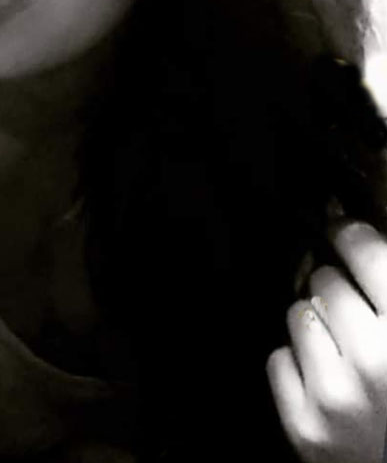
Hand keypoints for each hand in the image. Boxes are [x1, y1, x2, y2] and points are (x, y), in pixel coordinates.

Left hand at [267, 221, 386, 462]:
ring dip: (315, 325)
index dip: (348, 233)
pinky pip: (278, 358)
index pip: (364, 250)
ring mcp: (335, 395)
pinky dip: (296, 365)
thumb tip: (357, 233)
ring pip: (297, 314)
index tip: (341, 229)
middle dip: (337, 290)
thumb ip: (386, 289)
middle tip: (354, 312)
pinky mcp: (304, 425)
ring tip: (342, 350)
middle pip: (324, 280)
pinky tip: (324, 380)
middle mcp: (374, 360)